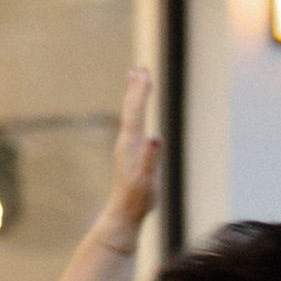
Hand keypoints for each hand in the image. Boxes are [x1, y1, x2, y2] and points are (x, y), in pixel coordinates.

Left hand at [100, 66, 160, 250]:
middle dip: (136, 87)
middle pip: (131, 108)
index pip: (136, 111)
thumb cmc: (138, 199)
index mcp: (132, 144)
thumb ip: (152, 158)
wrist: (124, 213)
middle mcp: (127, 141)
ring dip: (135, 96)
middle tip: (139, 66)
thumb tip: (156, 136)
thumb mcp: (148, 180)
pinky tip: (139, 114)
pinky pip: (134, 125)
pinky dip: (137, 112)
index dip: (141, 91)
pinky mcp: (130, 153)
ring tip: (136, 80)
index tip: (144, 72)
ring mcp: (128, 147)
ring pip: (131, 115)